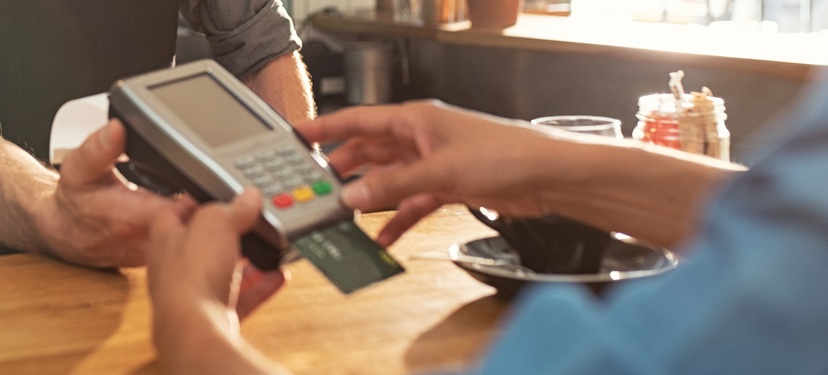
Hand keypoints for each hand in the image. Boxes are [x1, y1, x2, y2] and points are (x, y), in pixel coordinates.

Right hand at [35, 120, 196, 267]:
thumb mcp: (78, 168)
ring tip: (201, 198)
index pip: (178, 211)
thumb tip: (116, 129)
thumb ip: (97, 148)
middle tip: (211, 185)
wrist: (63, 233)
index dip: (196, 194)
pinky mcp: (155, 258)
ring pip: (190, 239)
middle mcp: (141, 241)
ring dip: (199, 220)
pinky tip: (186, 215)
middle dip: (204, 206)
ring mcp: (150, 254)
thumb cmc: (74, 200)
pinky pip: (182, 246)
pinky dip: (189, 231)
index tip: (203, 178)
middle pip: (191, 226)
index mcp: (127, 217)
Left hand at [147, 190, 285, 327]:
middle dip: (225, 235)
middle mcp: (175, 270)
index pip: (172, 214)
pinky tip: (276, 277)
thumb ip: (232, 208)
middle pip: (200, 246)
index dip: (191, 202)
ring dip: (244, 263)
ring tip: (266, 251)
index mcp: (165, 242)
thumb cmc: (190, 277)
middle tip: (245, 224)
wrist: (196, 331)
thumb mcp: (215, 224)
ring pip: (221, 274)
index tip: (211, 196)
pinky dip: (260, 288)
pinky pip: (240, 300)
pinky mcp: (213, 318)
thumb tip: (248, 198)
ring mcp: (194, 297)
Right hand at [296, 100, 567, 246]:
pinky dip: (397, 219)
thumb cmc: (507, 154)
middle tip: (315, 186)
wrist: (548, 177)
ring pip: (388, 180)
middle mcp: (421, 138)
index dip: (325, 128)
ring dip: (369, 198)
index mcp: (415, 119)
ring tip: (342, 215)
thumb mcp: (440, 171)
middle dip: (342, 169)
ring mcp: (433, 163)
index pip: (358, 120)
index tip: (298, 136)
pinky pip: (411, 203)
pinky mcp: (447, 186)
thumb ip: (393, 186)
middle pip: (369, 152)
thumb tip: (353, 195)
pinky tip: (383, 237)